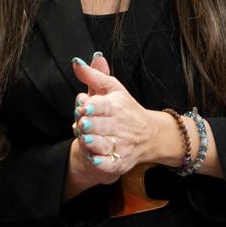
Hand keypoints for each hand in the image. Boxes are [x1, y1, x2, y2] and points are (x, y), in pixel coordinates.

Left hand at [71, 56, 157, 177]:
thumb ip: (93, 75)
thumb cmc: (126, 108)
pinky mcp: (120, 162)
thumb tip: (76, 62)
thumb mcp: (112, 88)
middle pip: (102, 126)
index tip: (85, 107)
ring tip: (85, 140)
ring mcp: (120, 145)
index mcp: (116, 106)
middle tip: (82, 124)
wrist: (150, 135)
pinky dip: (101, 163)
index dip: (94, 107)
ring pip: (105, 145)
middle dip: (90, 125)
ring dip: (94, 143)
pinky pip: (110, 165)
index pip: (105, 106)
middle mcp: (119, 126)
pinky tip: (93, 159)